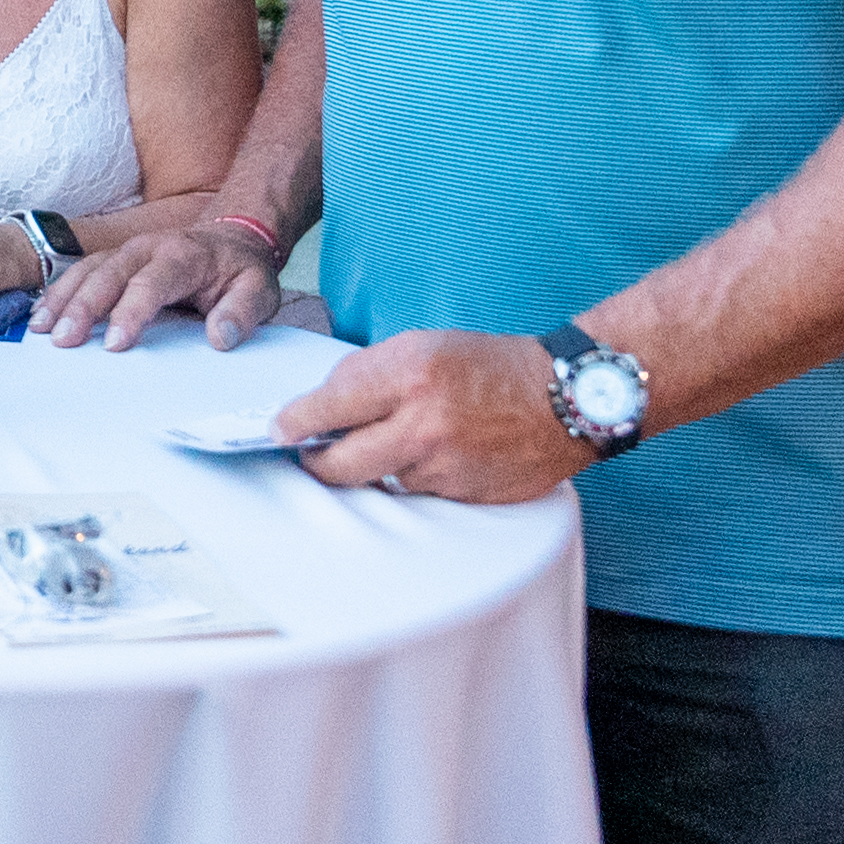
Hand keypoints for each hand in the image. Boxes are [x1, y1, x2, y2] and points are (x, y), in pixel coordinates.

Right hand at [35, 217, 287, 349]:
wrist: (232, 239)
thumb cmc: (241, 271)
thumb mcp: (259, 290)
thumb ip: (242, 312)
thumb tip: (220, 337)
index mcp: (182, 256)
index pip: (151, 284)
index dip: (131, 313)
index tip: (115, 344)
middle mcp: (148, 248)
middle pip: (108, 274)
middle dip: (83, 307)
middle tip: (64, 340)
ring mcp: (127, 251)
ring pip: (88, 270)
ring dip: (63, 299)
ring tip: (42, 330)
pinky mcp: (114, 259)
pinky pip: (81, 272)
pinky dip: (60, 293)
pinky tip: (43, 316)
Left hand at [273, 328, 589, 503]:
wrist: (565, 398)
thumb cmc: (490, 365)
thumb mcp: (423, 346)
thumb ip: (368, 374)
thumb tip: (321, 406)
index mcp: (408, 375)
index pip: (329, 407)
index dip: (295, 422)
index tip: (279, 431)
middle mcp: (422, 424)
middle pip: (340, 465)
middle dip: (317, 463)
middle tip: (312, 454)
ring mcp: (443, 467)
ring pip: (378, 480)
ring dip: (376, 466)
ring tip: (406, 437)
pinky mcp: (462, 496)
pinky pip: (416, 493)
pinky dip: (414, 476)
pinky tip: (440, 453)